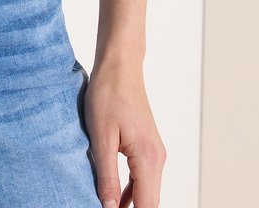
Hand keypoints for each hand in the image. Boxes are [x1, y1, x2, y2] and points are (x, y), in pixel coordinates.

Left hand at [83, 58, 165, 207]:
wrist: (119, 65)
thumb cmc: (108, 94)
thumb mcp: (101, 137)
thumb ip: (107, 176)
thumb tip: (108, 207)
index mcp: (148, 158)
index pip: (147, 206)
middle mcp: (157, 158)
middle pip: (149, 202)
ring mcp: (154, 152)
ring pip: (146, 191)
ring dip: (130, 204)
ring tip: (108, 207)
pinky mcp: (146, 146)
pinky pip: (142, 177)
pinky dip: (131, 190)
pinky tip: (115, 196)